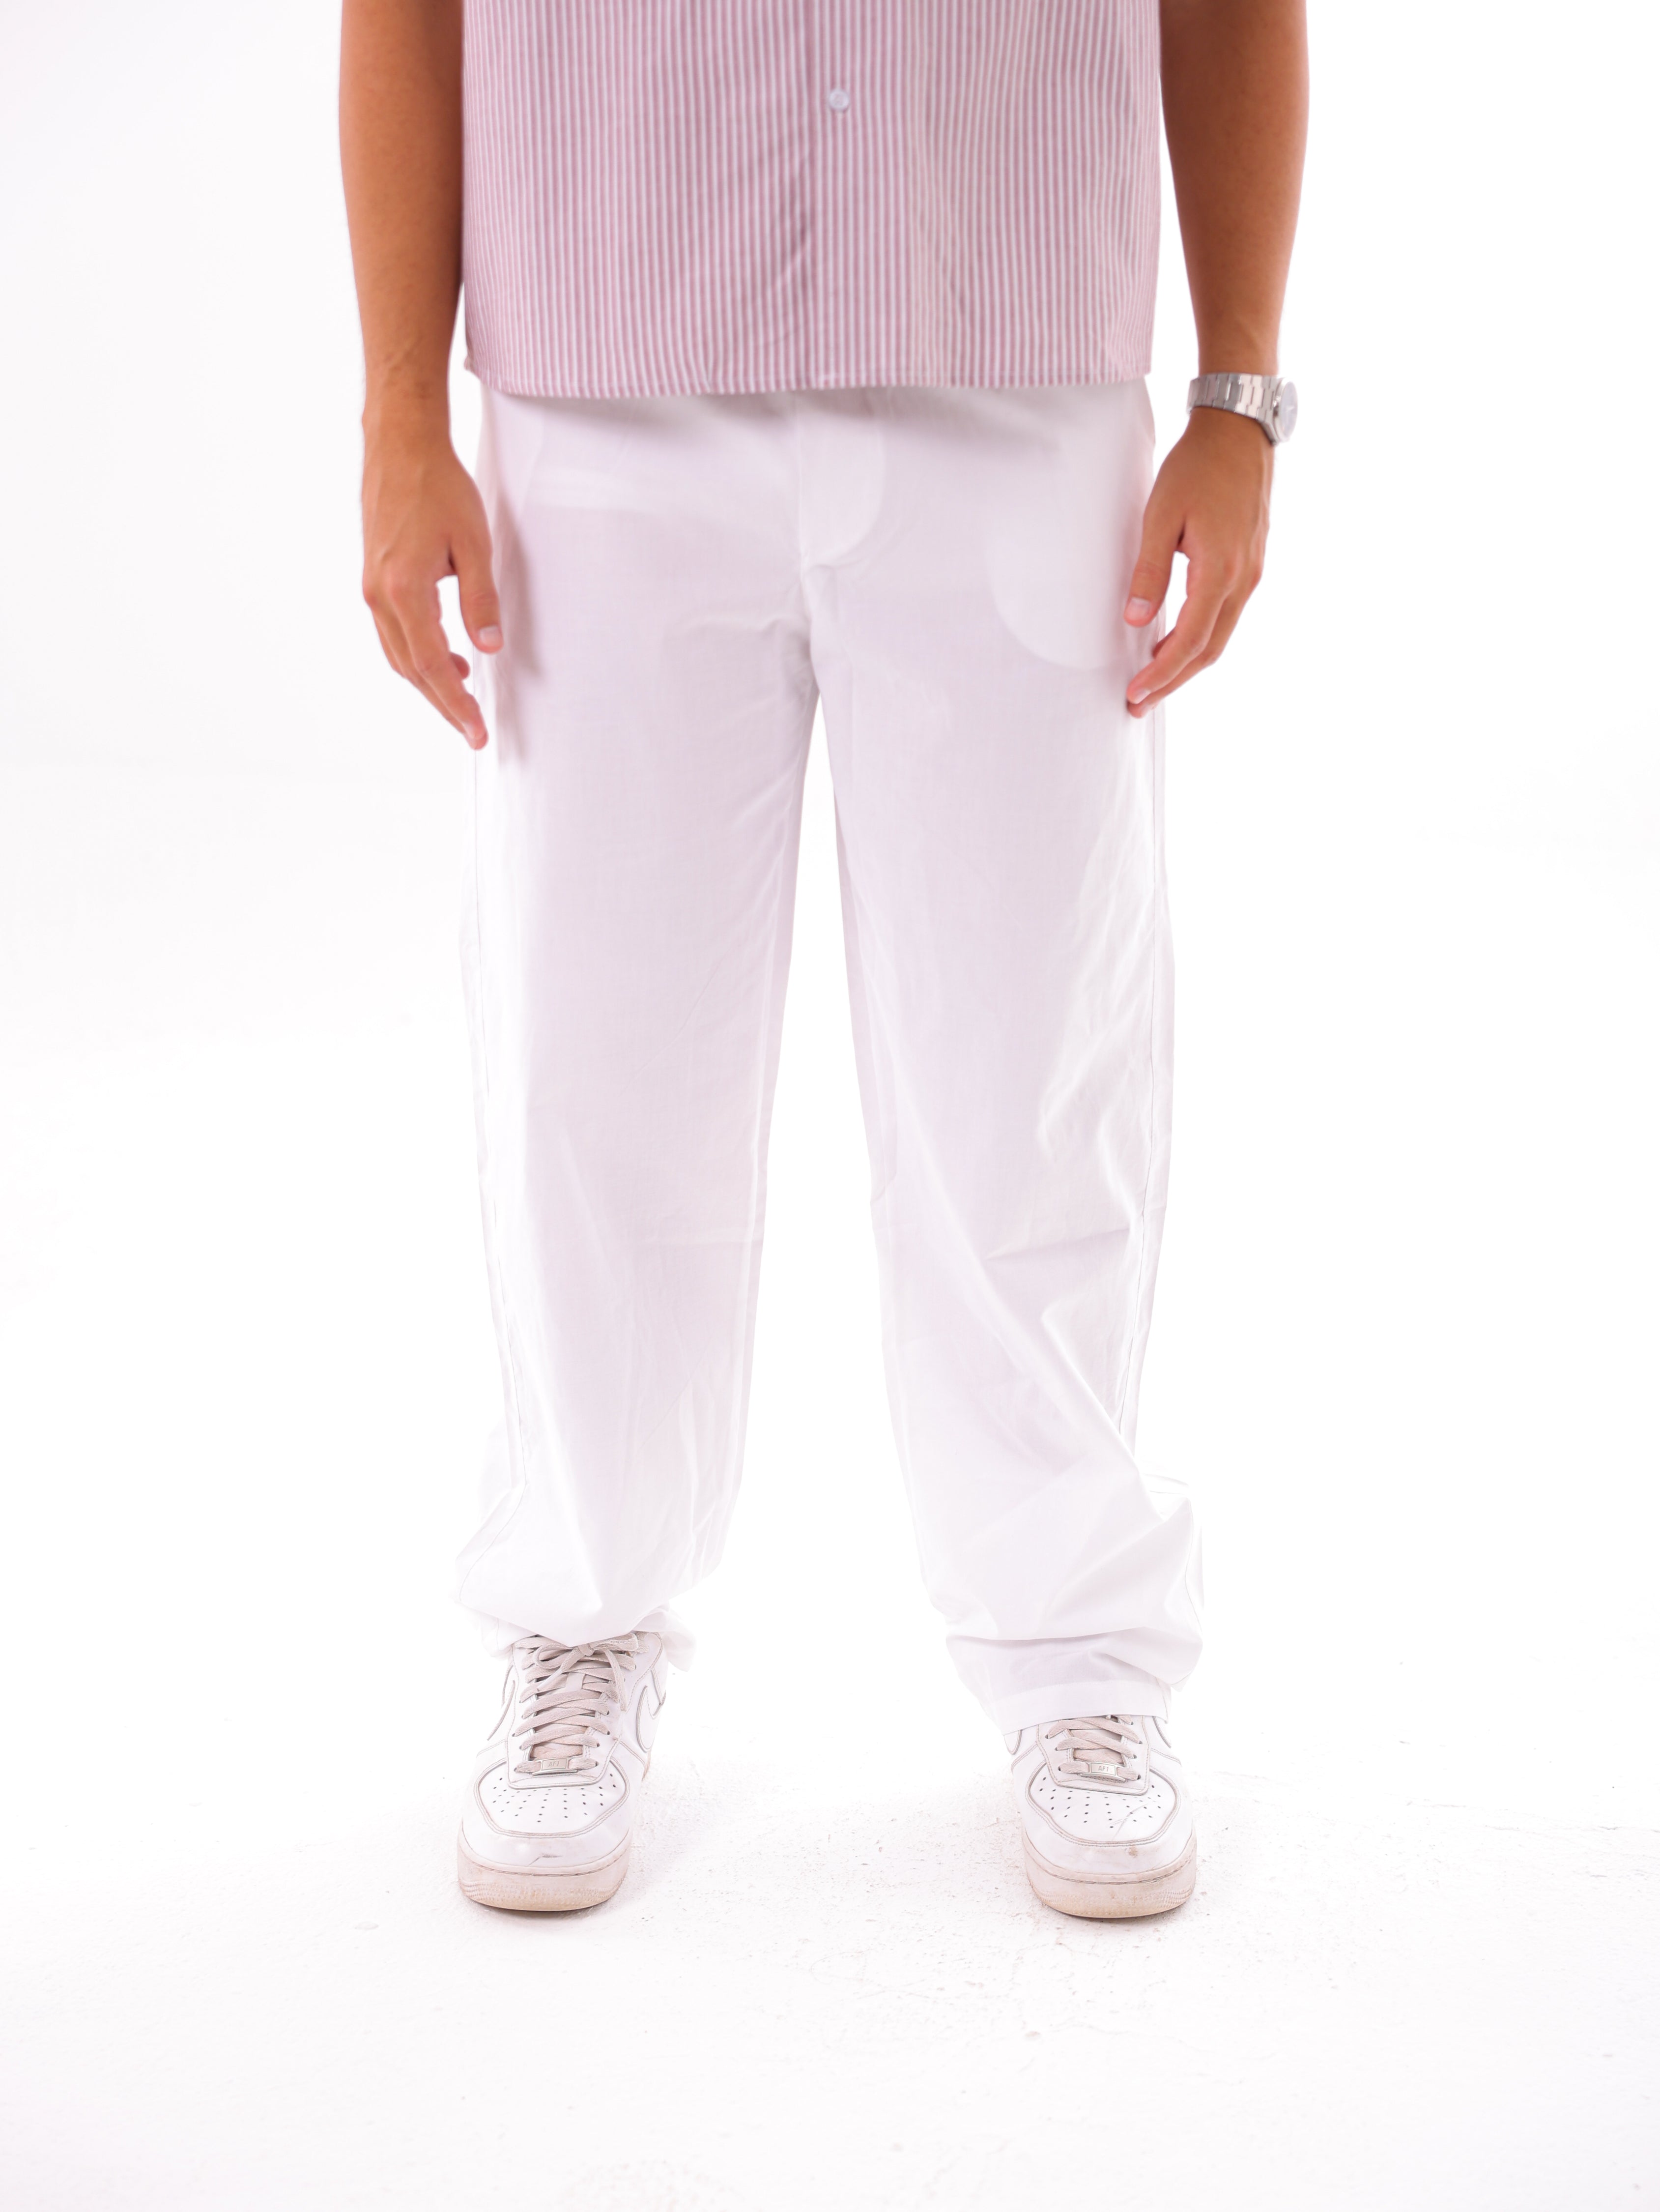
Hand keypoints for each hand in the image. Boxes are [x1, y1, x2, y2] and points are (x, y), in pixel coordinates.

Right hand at [360, 415, 500, 748]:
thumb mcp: (474, 544)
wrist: (400, 445)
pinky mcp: (373, 579)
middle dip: (443, 703)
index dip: (455, 703)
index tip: (476, 730)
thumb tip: (490, 647)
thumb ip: (481, 600)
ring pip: (399, 655)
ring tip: (463, 694)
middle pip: (411, 669)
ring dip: (429, 680)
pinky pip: (394, 633)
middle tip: (472, 728)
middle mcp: (379, 595)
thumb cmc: (437, 486)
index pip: (432, 665)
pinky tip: (445, 655)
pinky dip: (417, 654)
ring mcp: (371, 587)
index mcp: (403, 590)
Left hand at [1123, 406, 1272, 717]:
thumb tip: (1135, 620)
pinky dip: (1200, 639)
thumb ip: (1148, 570)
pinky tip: (1175, 644)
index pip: (1190, 640)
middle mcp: (1243, 579)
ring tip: (1153, 682)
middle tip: (1137, 704)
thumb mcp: (1160, 515)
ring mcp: (1251, 573)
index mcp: (1220, 570)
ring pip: (1220, 637)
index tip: (1135, 695)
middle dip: (1173, 681)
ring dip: (1186, 664)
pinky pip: (1226, 617)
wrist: (1239, 430)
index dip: (1162, 674)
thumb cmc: (1197, 466)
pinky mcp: (1250, 564)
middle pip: (1209, 650)